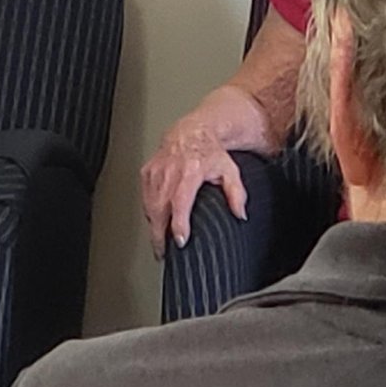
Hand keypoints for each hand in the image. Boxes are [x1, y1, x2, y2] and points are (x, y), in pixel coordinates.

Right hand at [139, 118, 249, 256]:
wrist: (191, 133)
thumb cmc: (209, 153)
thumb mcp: (229, 170)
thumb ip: (237, 193)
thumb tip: (241, 215)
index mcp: (190, 170)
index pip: (180, 201)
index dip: (178, 223)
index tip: (180, 241)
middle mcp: (170, 171)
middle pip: (159, 208)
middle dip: (159, 234)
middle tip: (164, 253)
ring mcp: (155, 172)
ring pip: (149, 206)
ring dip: (153, 226)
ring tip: (160, 243)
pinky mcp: (146, 173)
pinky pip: (145, 199)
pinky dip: (149, 213)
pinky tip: (156, 222)